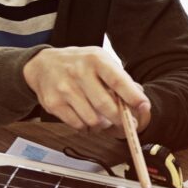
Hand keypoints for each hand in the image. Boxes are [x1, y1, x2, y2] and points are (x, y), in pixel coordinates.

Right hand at [22, 46, 150, 132]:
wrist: (43, 64)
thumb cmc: (79, 64)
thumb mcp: (100, 61)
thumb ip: (120, 78)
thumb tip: (140, 98)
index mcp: (96, 60)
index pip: (117, 80)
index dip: (132, 96)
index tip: (143, 106)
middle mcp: (79, 72)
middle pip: (105, 105)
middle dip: (120, 119)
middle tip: (128, 124)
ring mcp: (64, 88)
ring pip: (92, 119)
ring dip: (102, 125)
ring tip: (104, 120)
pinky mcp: (53, 103)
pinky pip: (77, 125)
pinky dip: (87, 127)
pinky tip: (87, 120)